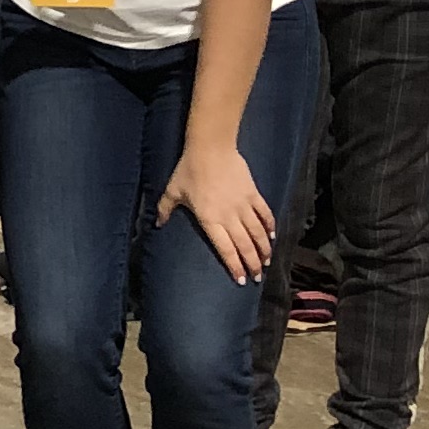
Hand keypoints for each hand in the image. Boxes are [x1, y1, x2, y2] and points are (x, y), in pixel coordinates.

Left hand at [160, 140, 278, 281]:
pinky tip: (272, 236)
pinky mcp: (253, 194)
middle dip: (252, 264)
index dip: (234, 266)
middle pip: (244, 245)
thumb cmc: (189, 170)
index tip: (241, 280)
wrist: (211, 148)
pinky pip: (264, 214)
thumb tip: (157, 224)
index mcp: (210, 219)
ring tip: (266, 262)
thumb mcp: (172, 191)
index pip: (225, 249)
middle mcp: (229, 216)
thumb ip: (165, 209)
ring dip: (263, 250)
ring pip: (257, 233)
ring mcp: (243, 205)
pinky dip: (270, 226)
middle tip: (258, 277)